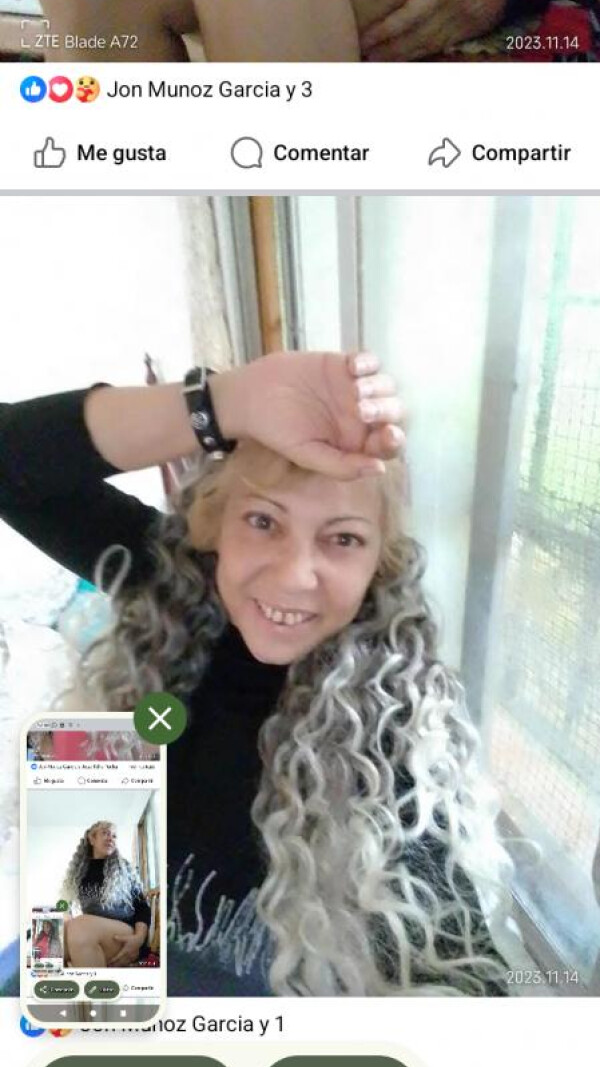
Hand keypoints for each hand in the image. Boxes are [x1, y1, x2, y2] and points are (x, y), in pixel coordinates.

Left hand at [109, 933, 143, 965]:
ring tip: (113, 967)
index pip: (118, 956)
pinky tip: (120, 965)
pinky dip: (124, 964)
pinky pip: (128, 962)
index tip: (109, 961)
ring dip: (119, 965)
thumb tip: (114, 936)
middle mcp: (128, 954)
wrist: (139, 940)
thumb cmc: (132, 938)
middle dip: (115, 964)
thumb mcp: (126, 938)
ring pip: (124, 963)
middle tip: (109, 965)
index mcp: (125, 950)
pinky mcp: (133, 957)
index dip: (114, 959)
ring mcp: (131, 956)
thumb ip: (120, 938)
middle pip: (120, 961)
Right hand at [216, 351, 404, 479]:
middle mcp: (362, 418)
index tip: (389, 434)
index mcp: (357, 443)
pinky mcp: (344, 365)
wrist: (251, 398)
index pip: (387, 444)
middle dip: (386, 411)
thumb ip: (341, 466)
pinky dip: (368, 362)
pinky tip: (352, 366)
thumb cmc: (277, 432)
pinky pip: (369, 361)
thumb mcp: (306, 455)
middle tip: (362, 410)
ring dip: (377, 387)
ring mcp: (355, 389)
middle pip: (392, 413)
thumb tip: (380, 469)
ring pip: (385, 386)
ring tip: (355, 389)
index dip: (393, 440)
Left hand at [358, 0, 505, 59]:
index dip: (385, 30)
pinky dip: (424, 51)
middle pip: (417, 36)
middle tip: (366, 56)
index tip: (365, 39)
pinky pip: (445, 43)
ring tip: (380, 60)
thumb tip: (397, 2)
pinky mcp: (476, 26)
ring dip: (404, 55)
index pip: (409, 16)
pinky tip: (408, 56)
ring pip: (430, 43)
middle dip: (390, 49)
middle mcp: (456, 7)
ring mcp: (468, 19)